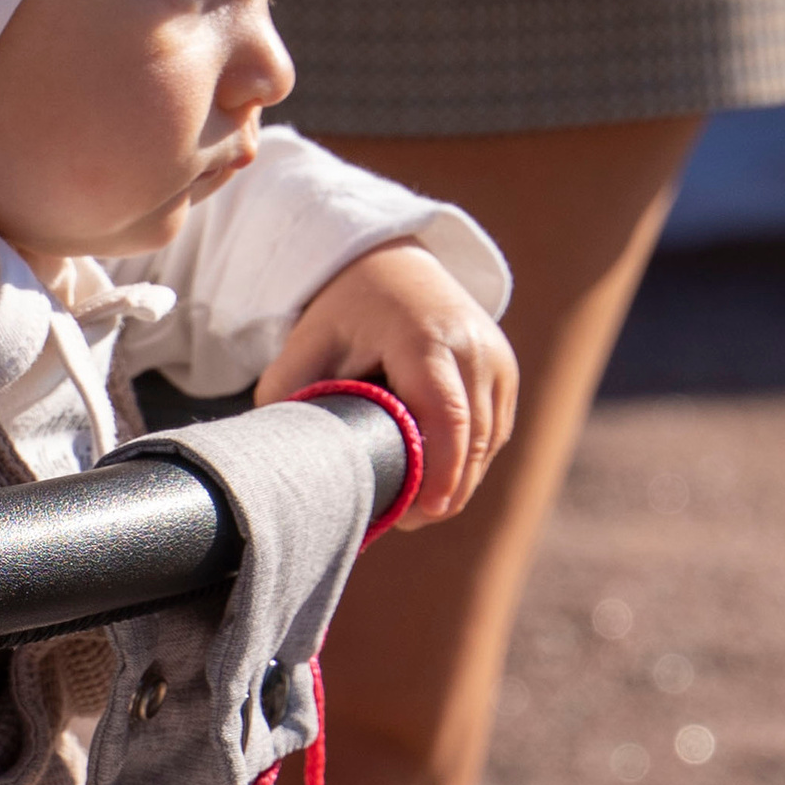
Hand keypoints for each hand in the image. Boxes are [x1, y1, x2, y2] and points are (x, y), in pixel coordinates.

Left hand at [255, 243, 517, 522]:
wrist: (394, 263)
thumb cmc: (345, 310)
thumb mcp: (307, 342)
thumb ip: (287, 394)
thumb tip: (280, 454)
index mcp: (423, 337)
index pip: (447, 414)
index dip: (443, 468)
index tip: (427, 512)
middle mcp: (472, 345)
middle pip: (474, 438)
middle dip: (447, 489)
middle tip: (405, 521)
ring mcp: (497, 358)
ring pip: (488, 441)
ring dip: (459, 479)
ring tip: (416, 506)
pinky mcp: (505, 372)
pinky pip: (495, 431)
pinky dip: (470, 459)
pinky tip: (439, 478)